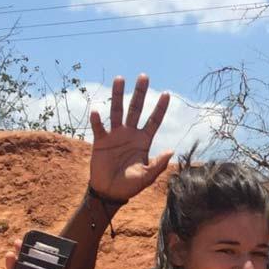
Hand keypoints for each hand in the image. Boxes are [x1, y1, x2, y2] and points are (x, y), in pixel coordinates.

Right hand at [89, 74, 173, 200]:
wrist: (110, 191)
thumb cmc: (130, 186)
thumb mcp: (147, 176)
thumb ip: (158, 164)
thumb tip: (171, 150)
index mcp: (143, 141)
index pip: (154, 121)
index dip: (160, 108)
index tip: (167, 94)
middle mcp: (130, 134)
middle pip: (136, 109)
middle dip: (140, 93)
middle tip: (144, 76)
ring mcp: (115, 136)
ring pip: (117, 111)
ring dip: (118, 96)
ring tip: (120, 79)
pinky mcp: (101, 141)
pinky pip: (99, 127)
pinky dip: (98, 120)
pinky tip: (97, 111)